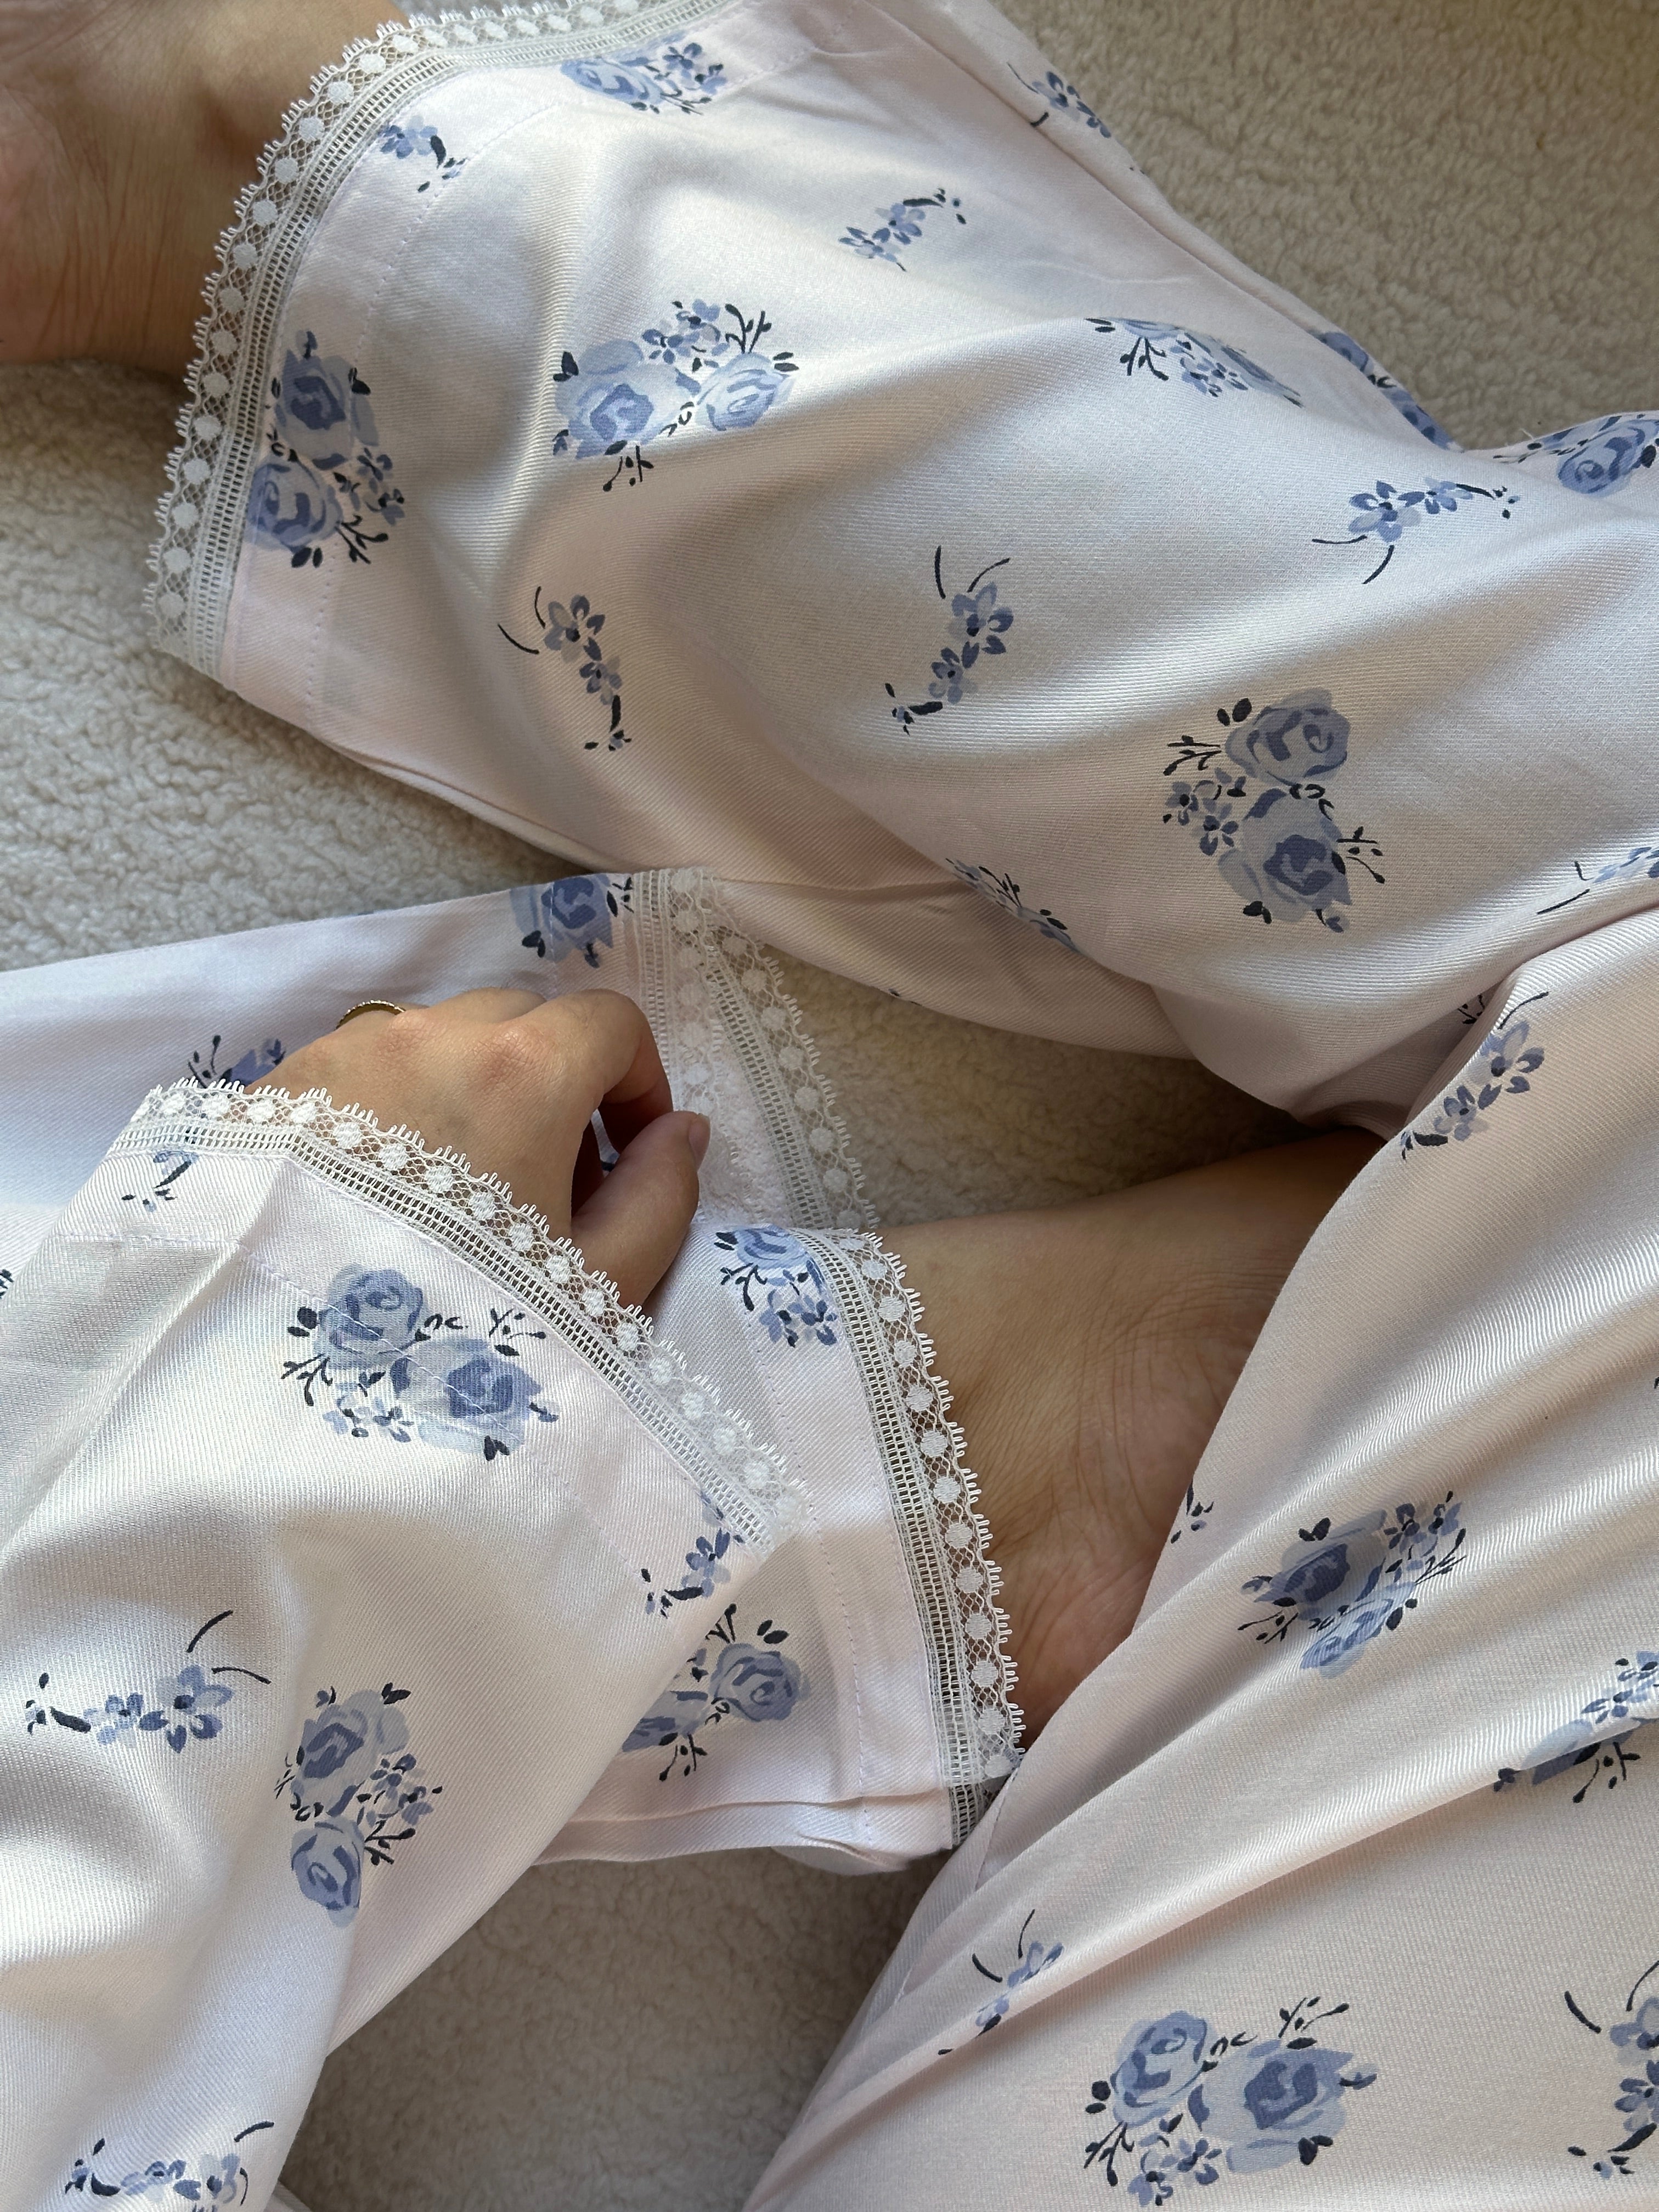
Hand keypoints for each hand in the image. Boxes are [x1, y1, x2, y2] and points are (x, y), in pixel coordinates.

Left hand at [253, 988, 708, 1306]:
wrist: (280, 1378)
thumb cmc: (457, 1332)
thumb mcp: (596, 1285)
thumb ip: (662, 1197)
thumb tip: (682, 1132)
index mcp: (522, 1070)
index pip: (611, 1021)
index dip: (637, 1083)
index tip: (629, 1152)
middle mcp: (430, 1036)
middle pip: (523, 1019)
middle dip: (556, 1084)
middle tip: (548, 1185)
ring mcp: (345, 1054)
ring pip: (438, 1037)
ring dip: (472, 1089)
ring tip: (455, 1194)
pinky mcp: (280, 1088)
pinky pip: (363, 1068)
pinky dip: (394, 1106)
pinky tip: (380, 1195)